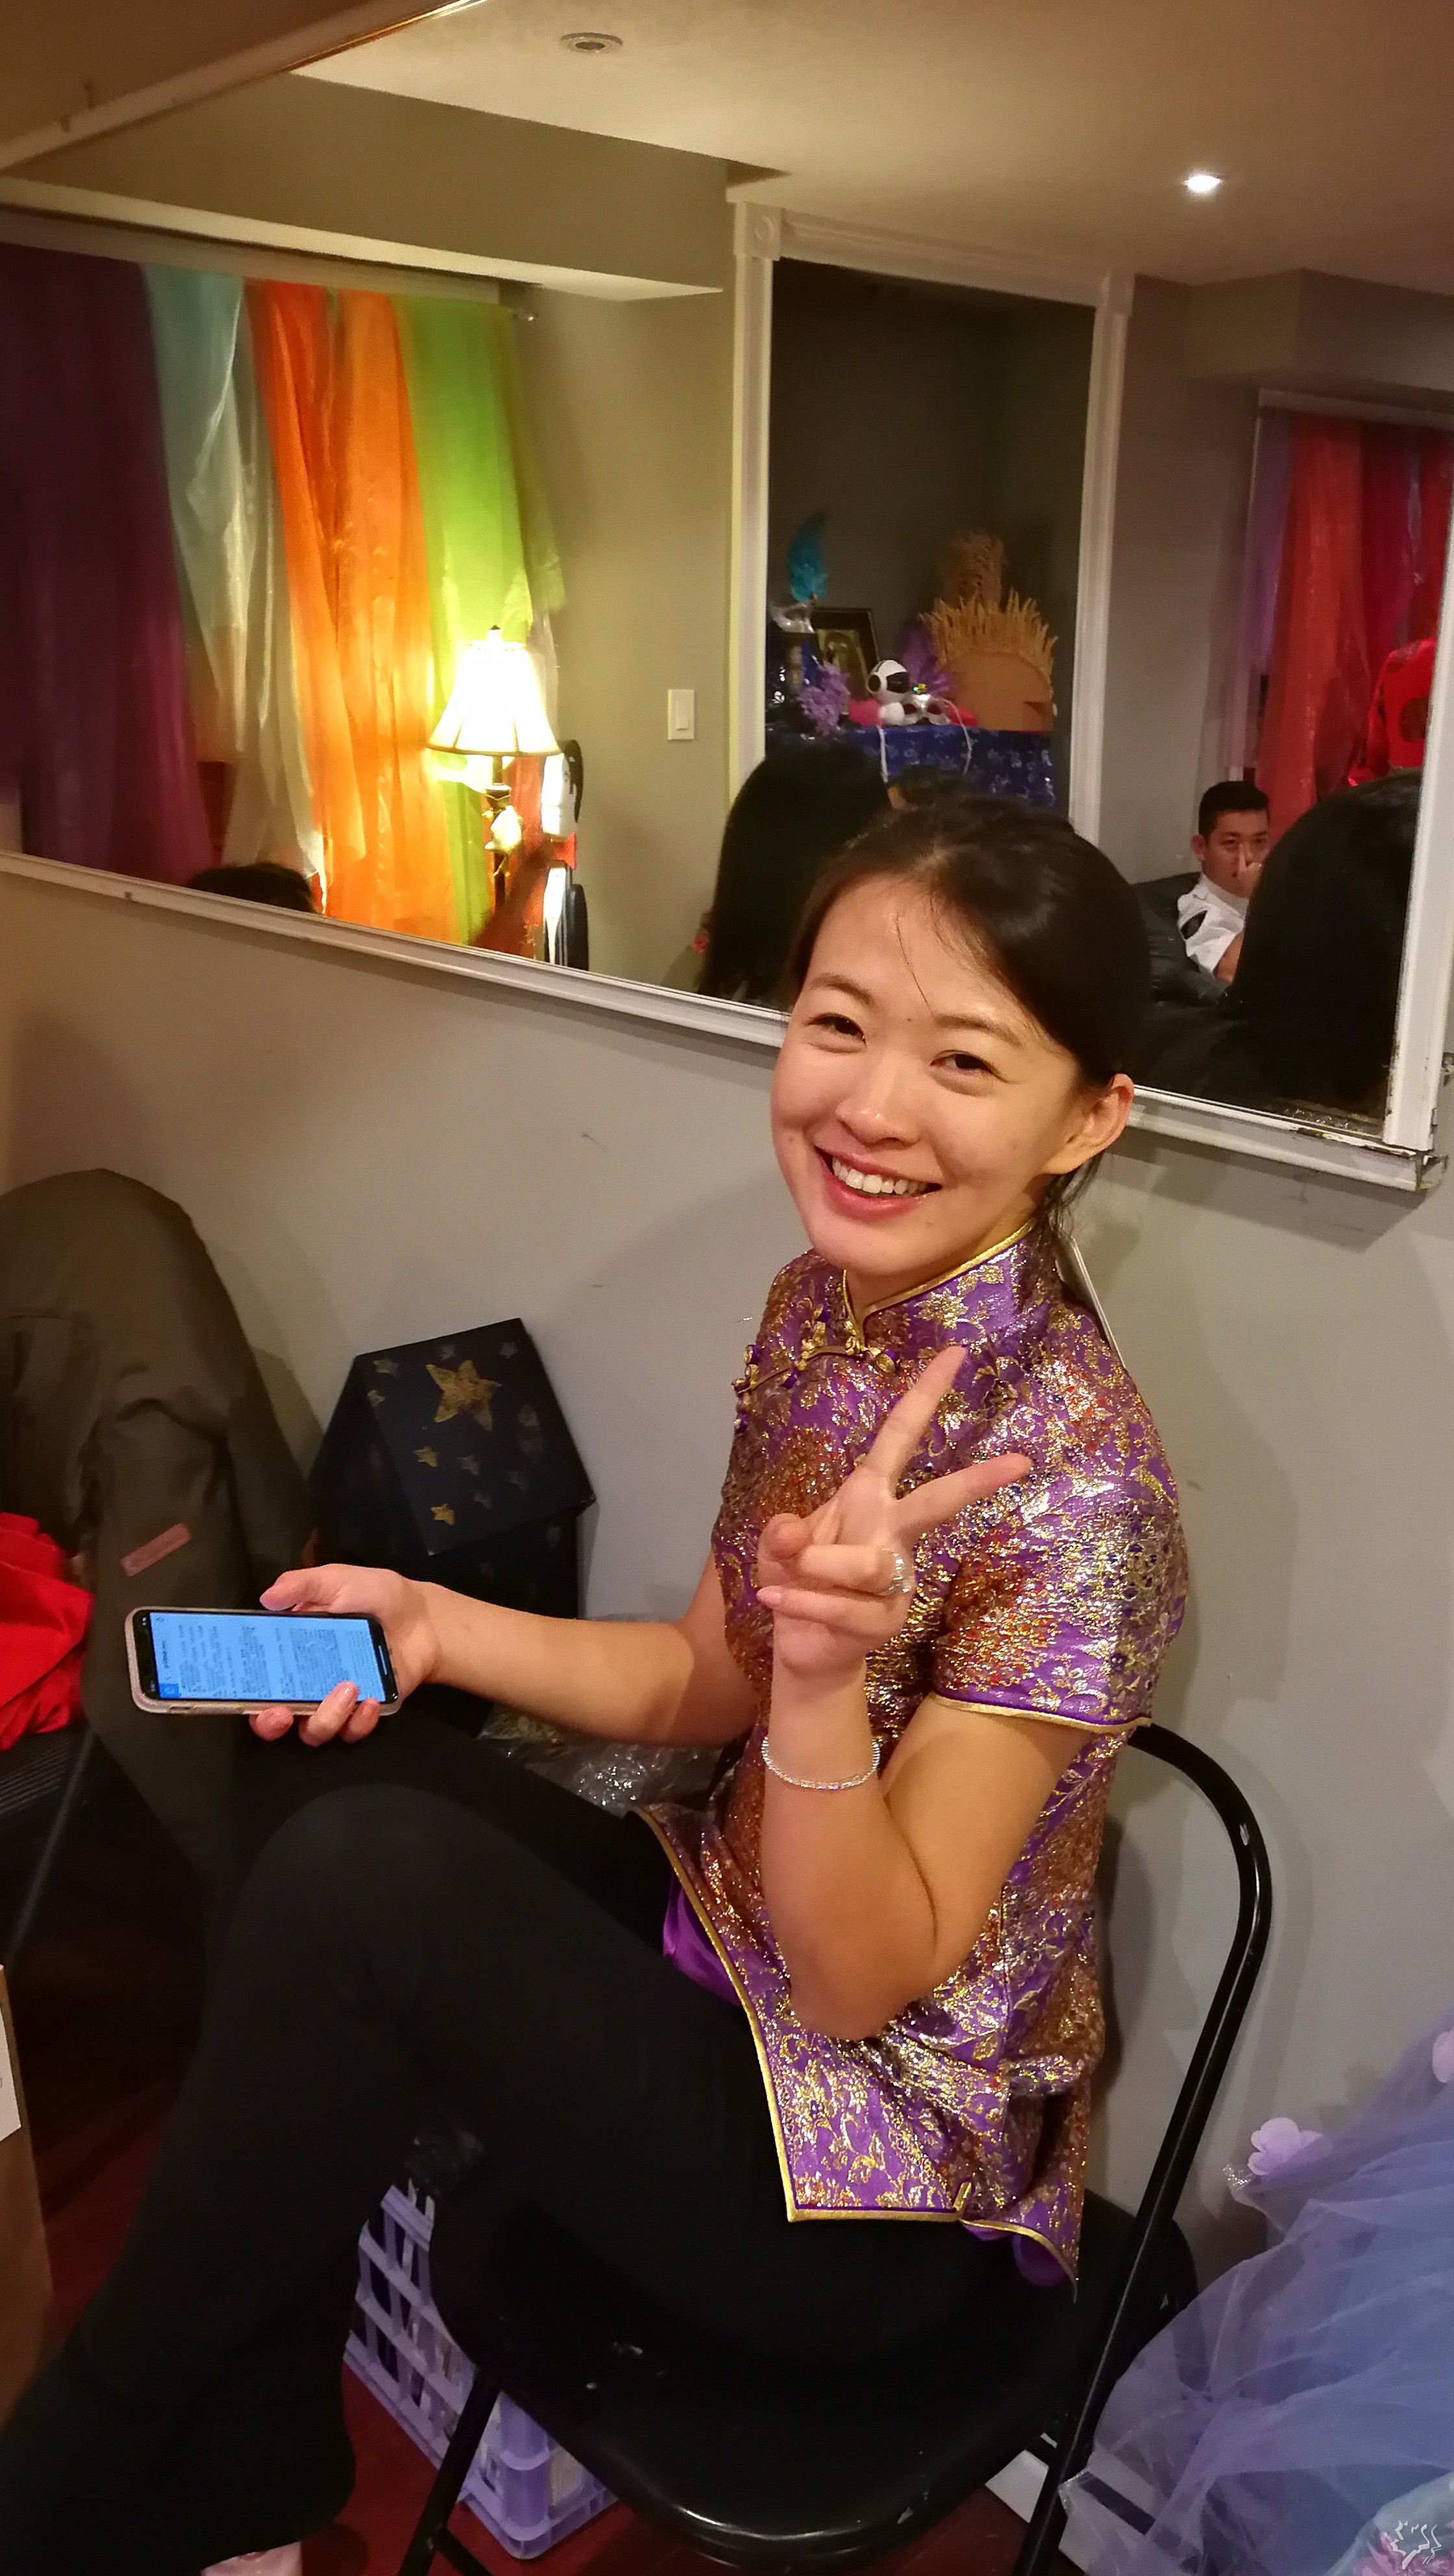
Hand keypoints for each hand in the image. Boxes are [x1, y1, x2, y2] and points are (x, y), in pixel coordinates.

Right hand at [250, 1563, 441, 1746]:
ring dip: (325, 1717)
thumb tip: (267, 1597)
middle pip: (273, 1718)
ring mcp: (335, 1702)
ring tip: (349, 1688)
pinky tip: (370, 1700)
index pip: (257, 1677)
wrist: (423, 1617)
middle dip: (270, 1723)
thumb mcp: (337, 1580)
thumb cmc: (375, 1595)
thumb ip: (302, 1585)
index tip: (240, 1691)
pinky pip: (351, 1732)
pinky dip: (359, 1722)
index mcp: (292, 1650)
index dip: (242, 1690)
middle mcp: (306, 1682)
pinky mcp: (364, 1713)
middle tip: (281, 1713)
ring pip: (313, 1731)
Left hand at [756, 1347, 1028, 1689]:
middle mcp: (892, 1530)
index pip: (900, 1436)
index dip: (924, 1395)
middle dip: (975, 1483)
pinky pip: (845, 1607)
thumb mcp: (780, 1545)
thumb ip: (783, 1533)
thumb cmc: (799, 1578)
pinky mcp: (887, 1620)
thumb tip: (790, 1532)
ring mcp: (897, 1577)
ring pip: (866, 1562)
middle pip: (936, 1502)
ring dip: (818, 1567)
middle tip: (1018, 1463)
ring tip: (782, 1574)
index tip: (956, 1352)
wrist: (804, 1645)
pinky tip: (773, 1598)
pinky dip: (803, 1602)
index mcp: (870, 1494)